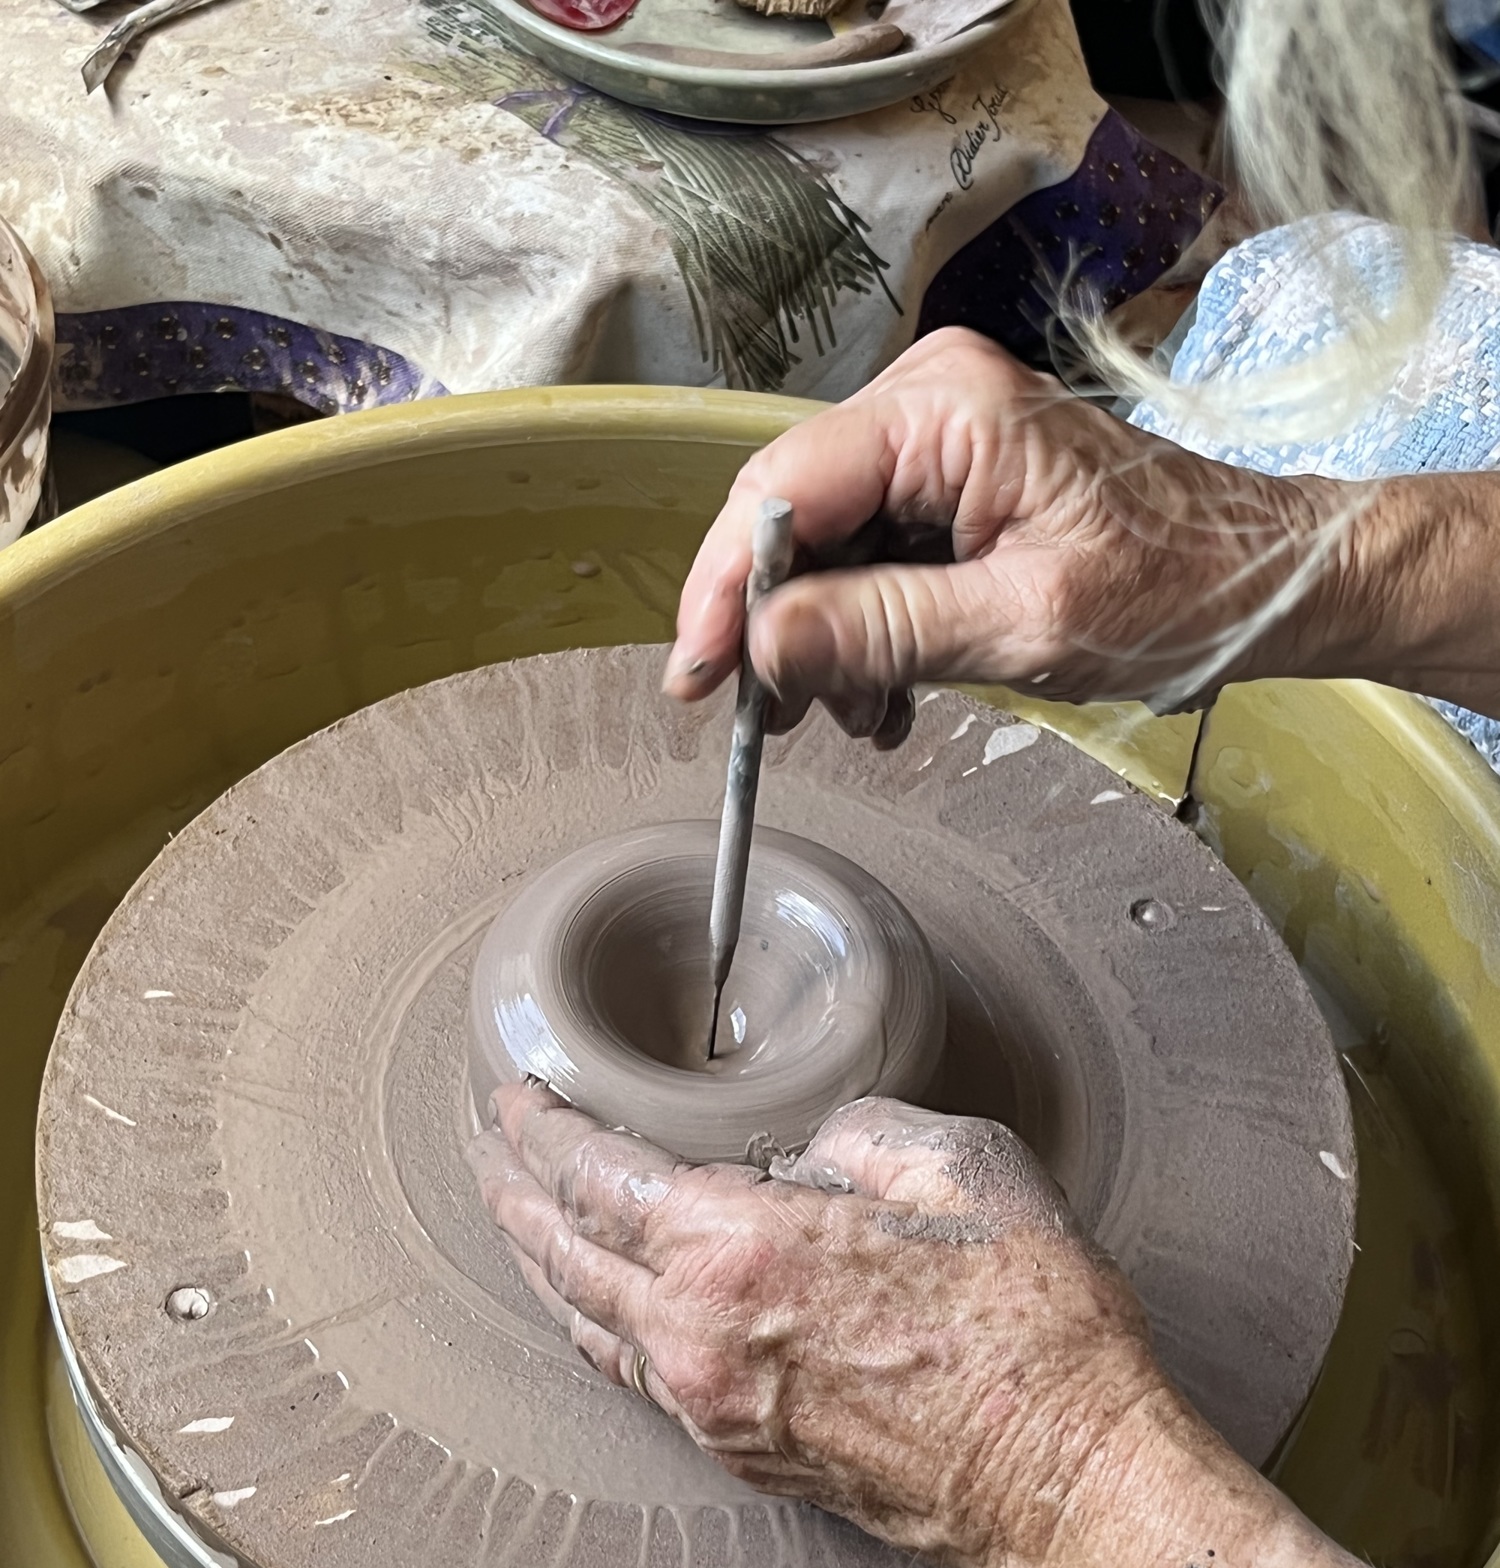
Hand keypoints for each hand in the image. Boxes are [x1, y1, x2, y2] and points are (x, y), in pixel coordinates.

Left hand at [468, 1082, 1166, 1567]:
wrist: (1064, 1479)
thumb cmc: (1031, 1330)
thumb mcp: (959, 1167)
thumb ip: (855, 1135)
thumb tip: (804, 1154)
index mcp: (739, 1246)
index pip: (592, 1174)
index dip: (541, 1127)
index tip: (518, 1094)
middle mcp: (699, 1333)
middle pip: (559, 1248)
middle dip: (510, 1186)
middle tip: (484, 1141)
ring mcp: (710, 1405)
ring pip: (582, 1318)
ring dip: (536, 1257)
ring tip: (512, 1212)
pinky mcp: (738, 1454)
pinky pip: (629, 1373)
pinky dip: (589, 1319)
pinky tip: (591, 1300)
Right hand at [664, 326, 1340, 728]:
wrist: (1267, 580)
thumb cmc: (1178, 589)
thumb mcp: (1022, 624)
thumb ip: (883, 630)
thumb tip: (761, 648)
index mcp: (946, 408)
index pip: (784, 487)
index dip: (727, 587)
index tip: (698, 681)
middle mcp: (928, 402)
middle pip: (794, 517)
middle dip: (783, 627)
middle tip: (784, 724)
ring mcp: (938, 442)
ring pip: (825, 549)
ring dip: (830, 644)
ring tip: (874, 716)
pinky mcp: (952, 483)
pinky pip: (870, 557)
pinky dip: (868, 631)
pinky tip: (894, 692)